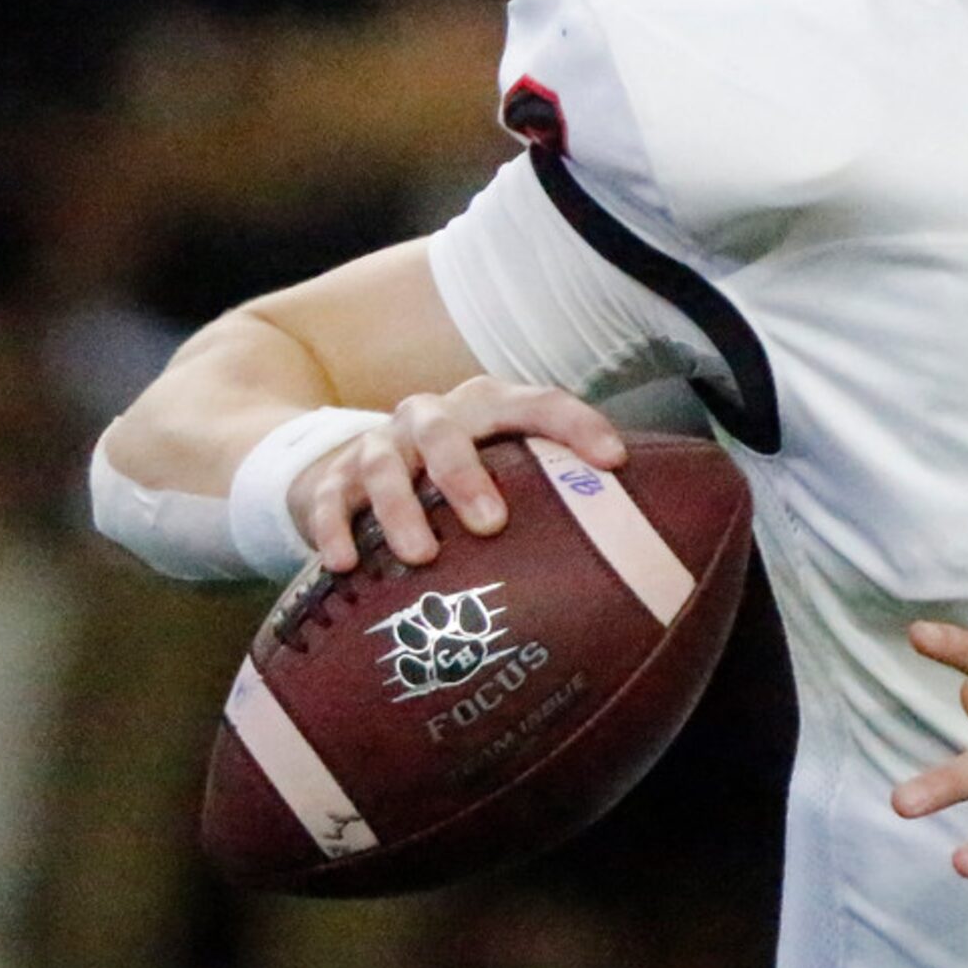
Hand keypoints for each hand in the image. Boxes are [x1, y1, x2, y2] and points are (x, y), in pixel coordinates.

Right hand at [289, 377, 625, 572]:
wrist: (351, 465)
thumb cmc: (456, 476)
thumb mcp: (503, 471)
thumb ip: (553, 494)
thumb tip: (639, 550)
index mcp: (487, 407)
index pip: (539, 403)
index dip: (577, 425)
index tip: (615, 461)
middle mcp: (432, 418)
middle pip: (447, 430)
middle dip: (467, 475)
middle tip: (492, 524)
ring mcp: (379, 446)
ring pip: (384, 464)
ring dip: (401, 509)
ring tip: (422, 556)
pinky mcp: (331, 481)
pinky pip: (328, 499)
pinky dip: (334, 529)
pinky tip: (344, 563)